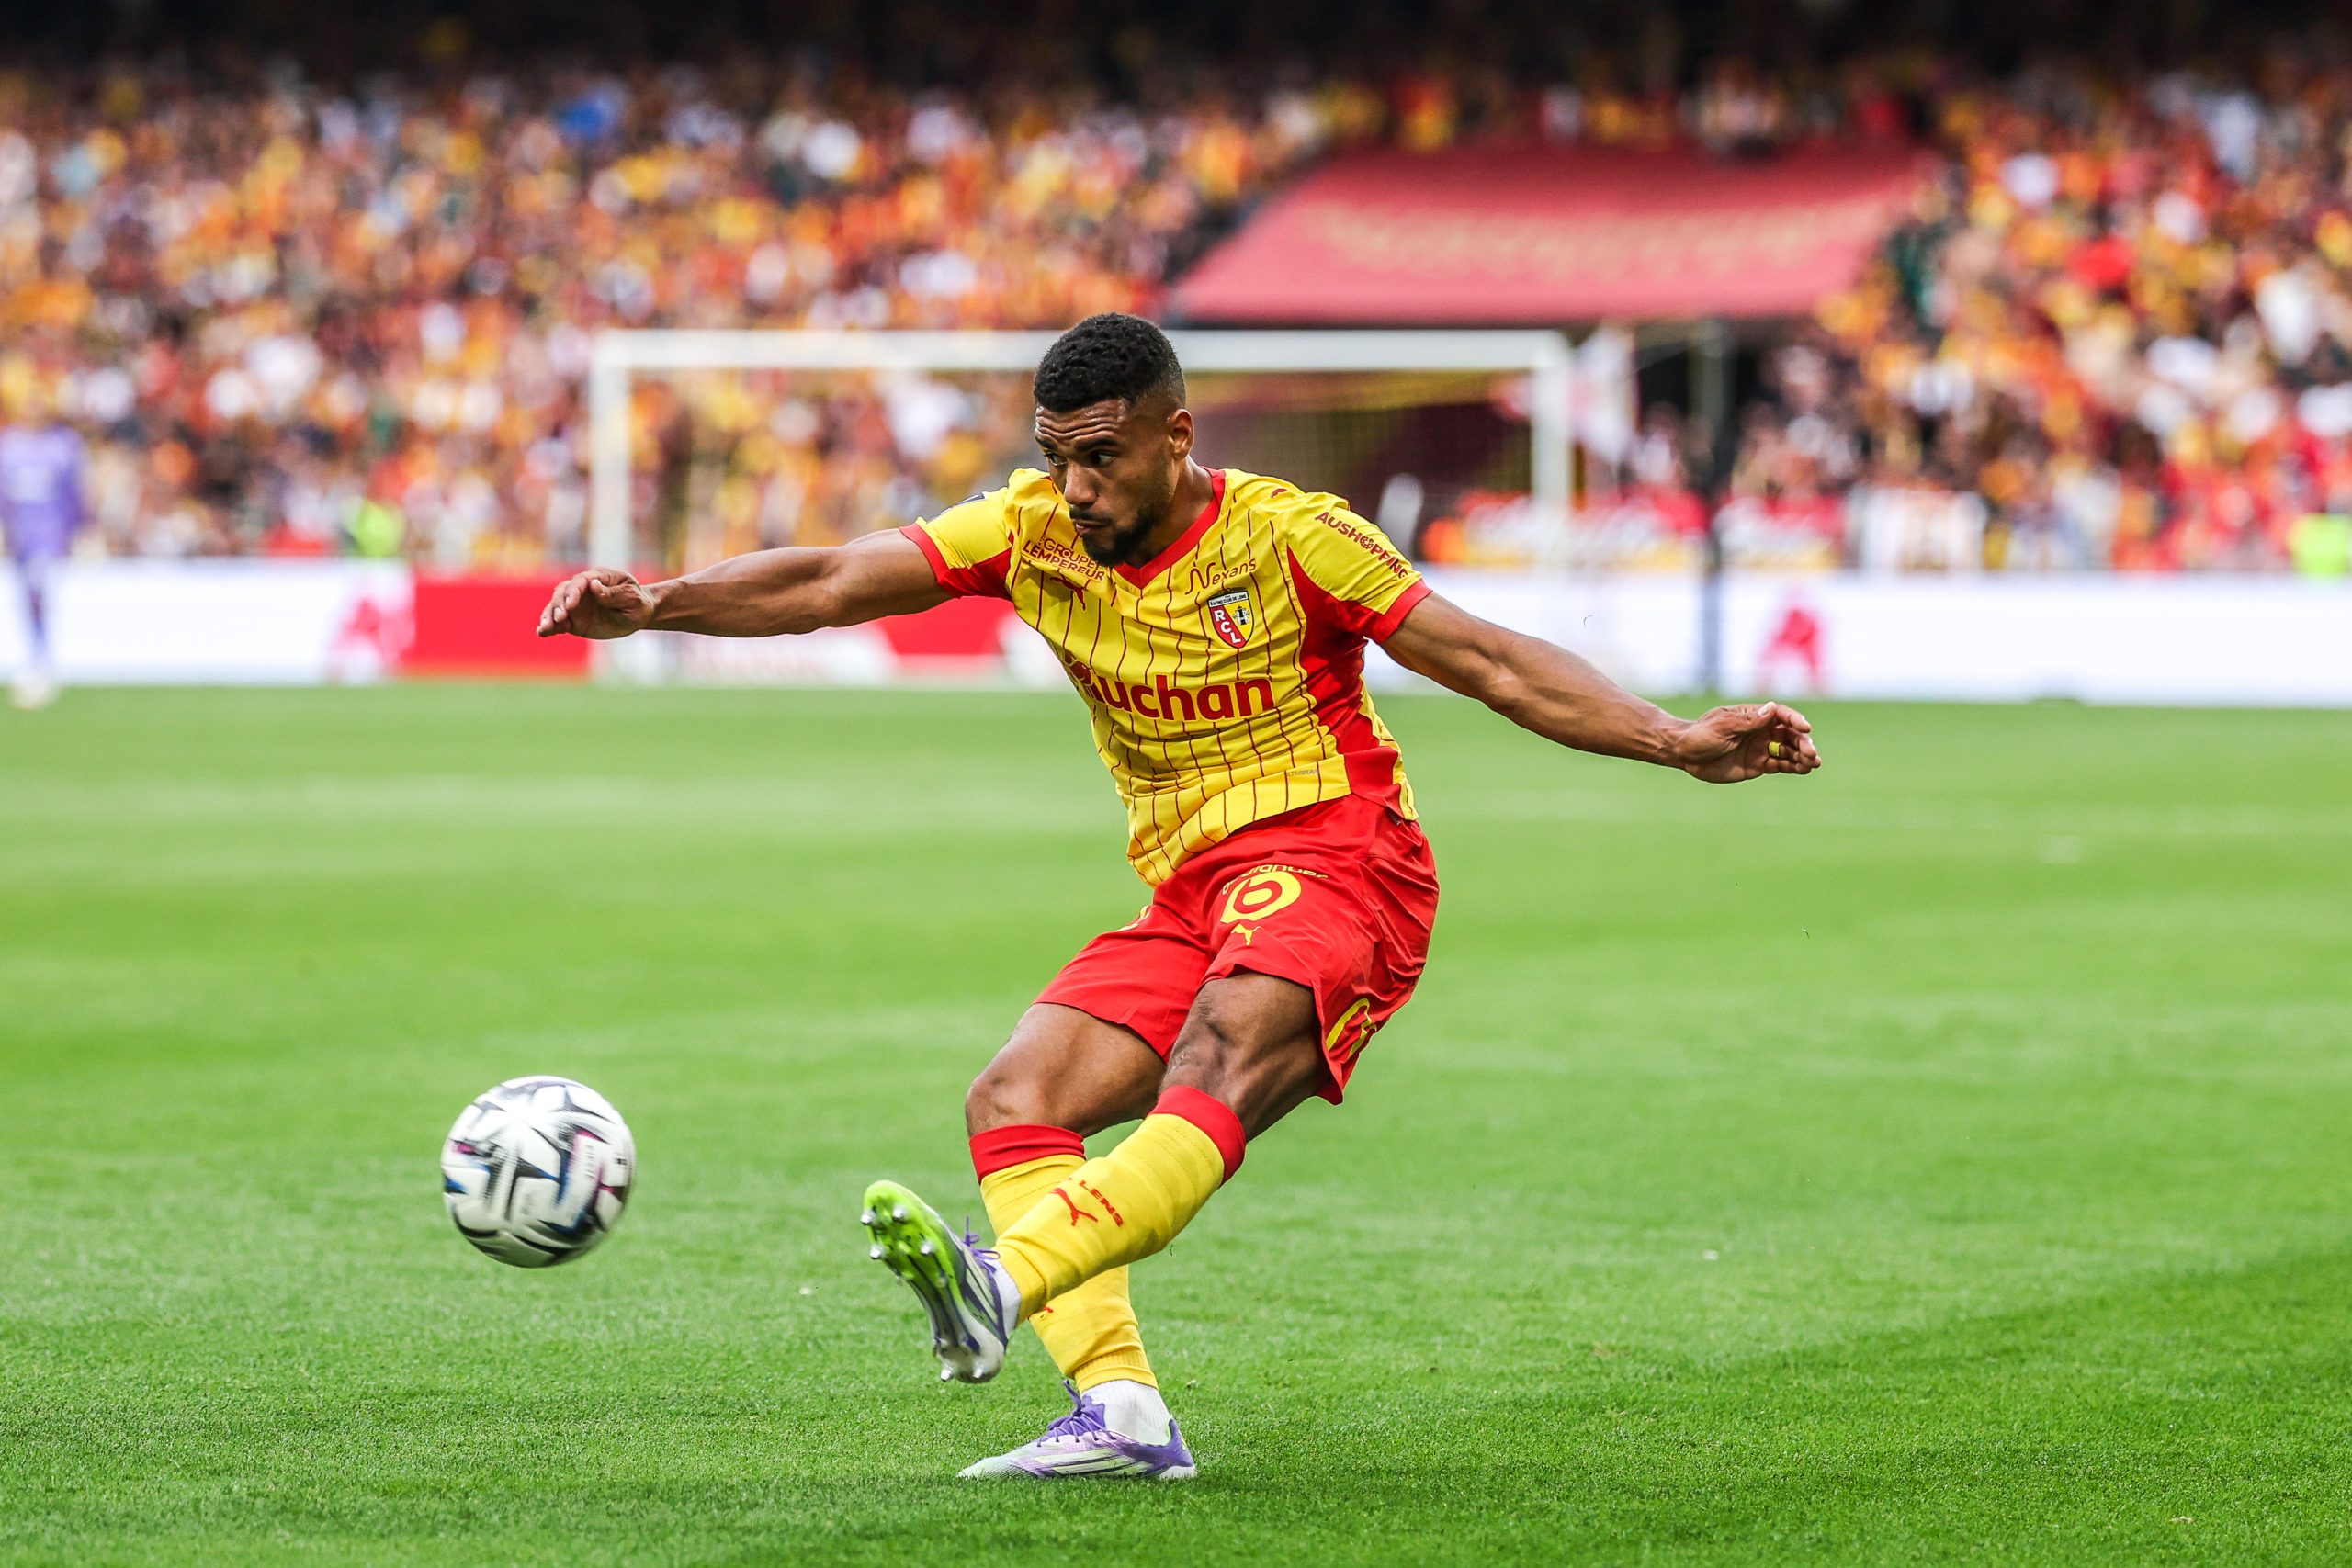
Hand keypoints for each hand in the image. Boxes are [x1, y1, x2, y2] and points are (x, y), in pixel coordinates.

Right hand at [538, 568, 655, 638]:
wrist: (637, 615)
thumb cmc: (637, 603)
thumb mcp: (631, 598)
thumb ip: (613, 593)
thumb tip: (593, 585)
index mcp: (598, 577)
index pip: (581, 581)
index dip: (574, 591)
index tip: (571, 605)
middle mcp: (583, 589)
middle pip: (564, 592)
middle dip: (559, 604)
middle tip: (560, 618)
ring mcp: (576, 604)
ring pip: (556, 606)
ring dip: (549, 616)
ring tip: (545, 628)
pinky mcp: (573, 619)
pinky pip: (558, 622)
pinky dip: (549, 627)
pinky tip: (542, 633)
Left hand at [1672, 701, 1821, 782]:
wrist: (1685, 754)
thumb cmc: (1700, 735)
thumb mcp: (1722, 726)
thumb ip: (1747, 722)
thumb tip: (1771, 708)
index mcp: (1753, 716)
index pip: (1781, 715)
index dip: (1795, 720)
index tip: (1806, 728)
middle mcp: (1761, 730)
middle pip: (1790, 734)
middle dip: (1803, 742)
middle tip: (1811, 752)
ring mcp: (1761, 748)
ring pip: (1788, 750)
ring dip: (1802, 755)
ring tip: (1814, 763)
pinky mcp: (1758, 764)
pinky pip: (1781, 765)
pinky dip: (1794, 767)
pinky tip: (1804, 769)